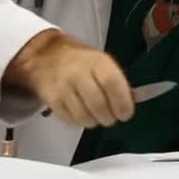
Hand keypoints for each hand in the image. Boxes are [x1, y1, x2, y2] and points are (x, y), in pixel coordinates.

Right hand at [5, 30, 134, 126]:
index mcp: (96, 61)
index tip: (126, 114)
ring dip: (94, 122)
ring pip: (84, 117)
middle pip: (98, 104)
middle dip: (109, 117)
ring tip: (96, 116)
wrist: (47, 55)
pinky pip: (70, 120)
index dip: (122, 102)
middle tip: (111, 118)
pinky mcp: (51, 99)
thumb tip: (132, 101)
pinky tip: (82, 113)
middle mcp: (78, 73)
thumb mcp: (102, 63)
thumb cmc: (81, 62)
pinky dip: (79, 122)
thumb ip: (117, 82)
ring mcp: (63, 87)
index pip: (111, 83)